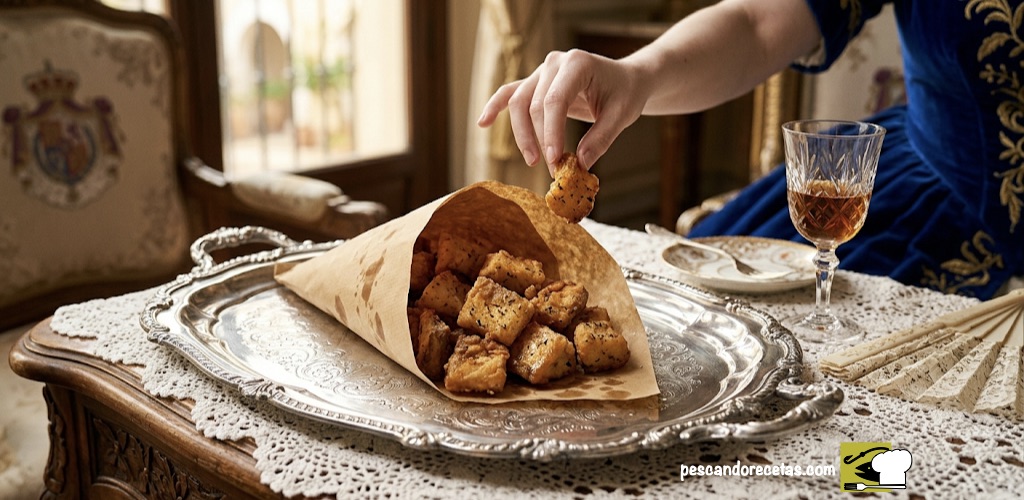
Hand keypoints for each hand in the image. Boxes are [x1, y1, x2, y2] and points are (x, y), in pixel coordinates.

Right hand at [477, 49, 650, 174]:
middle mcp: (554, 63)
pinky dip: (495, 107)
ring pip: (518, 102)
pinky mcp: (535, 82)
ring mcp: (541, 71)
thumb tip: (580, 165)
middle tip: (552, 169)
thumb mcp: (621, 116)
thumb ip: (600, 139)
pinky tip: (483, 123)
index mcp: (577, 64)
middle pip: (534, 104)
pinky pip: (510, 93)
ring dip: (521, 134)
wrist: (626, 80)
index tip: (554, 160)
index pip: (555, 100)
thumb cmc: (625, 93)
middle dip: (540, 139)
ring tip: (532, 160)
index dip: (551, 132)